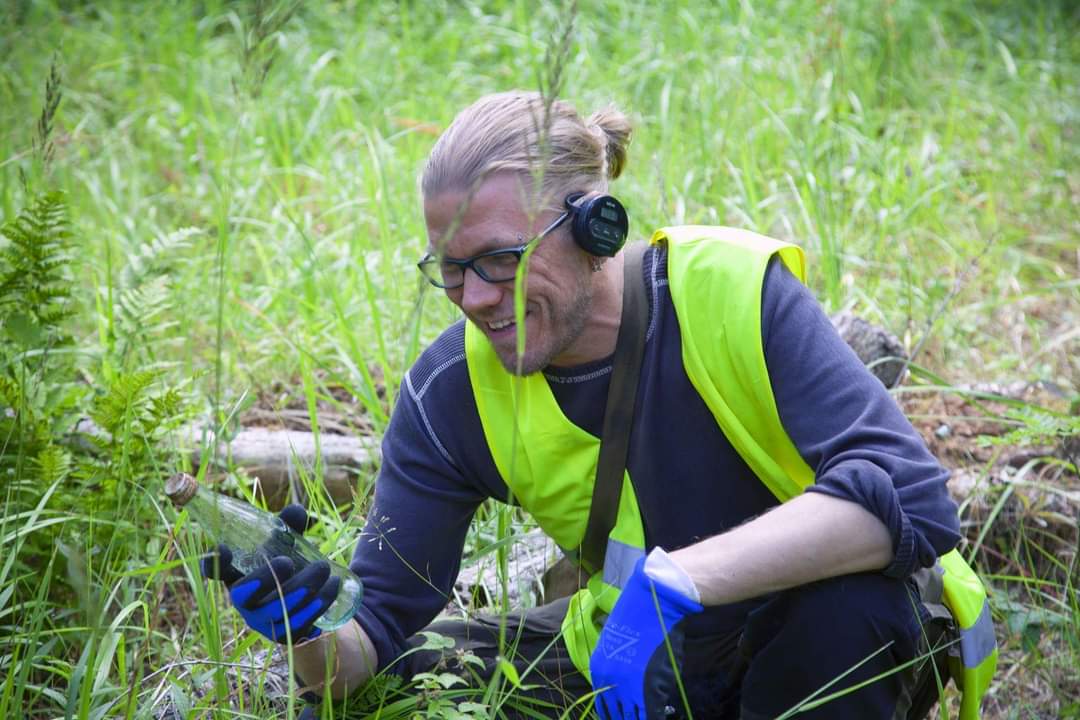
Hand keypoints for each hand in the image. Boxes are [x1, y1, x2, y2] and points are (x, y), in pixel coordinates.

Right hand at [201, 504, 340, 643]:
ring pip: (276, 612)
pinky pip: (298, 626)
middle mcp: (244, 601)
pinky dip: (317, 606)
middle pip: (244, 597)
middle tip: (288, 561)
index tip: (223, 548)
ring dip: (302, 590)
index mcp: (237, 575)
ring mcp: (262, 622)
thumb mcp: (287, 542)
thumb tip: (296, 512)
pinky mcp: (285, 635)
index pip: (215, 571)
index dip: (213, 563)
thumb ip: (289, 525)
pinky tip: (333, 587)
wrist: (308, 597)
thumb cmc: (288, 562)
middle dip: (267, 580)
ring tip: (324, 568)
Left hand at [590, 557, 702, 718]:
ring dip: (642, 716)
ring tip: (651, 713)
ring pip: (633, 718)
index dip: (617, 715)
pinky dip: (656, 716)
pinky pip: (650, 714)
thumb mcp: (619, 643)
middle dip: (630, 717)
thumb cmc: (639, 616)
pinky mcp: (649, 687)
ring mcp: (628, 686)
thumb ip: (620, 669)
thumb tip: (630, 689)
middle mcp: (608, 681)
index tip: (628, 715)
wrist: (653, 599)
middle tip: (640, 714)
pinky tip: (662, 713)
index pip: (604, 707)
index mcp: (599, 670)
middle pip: (617, 716)